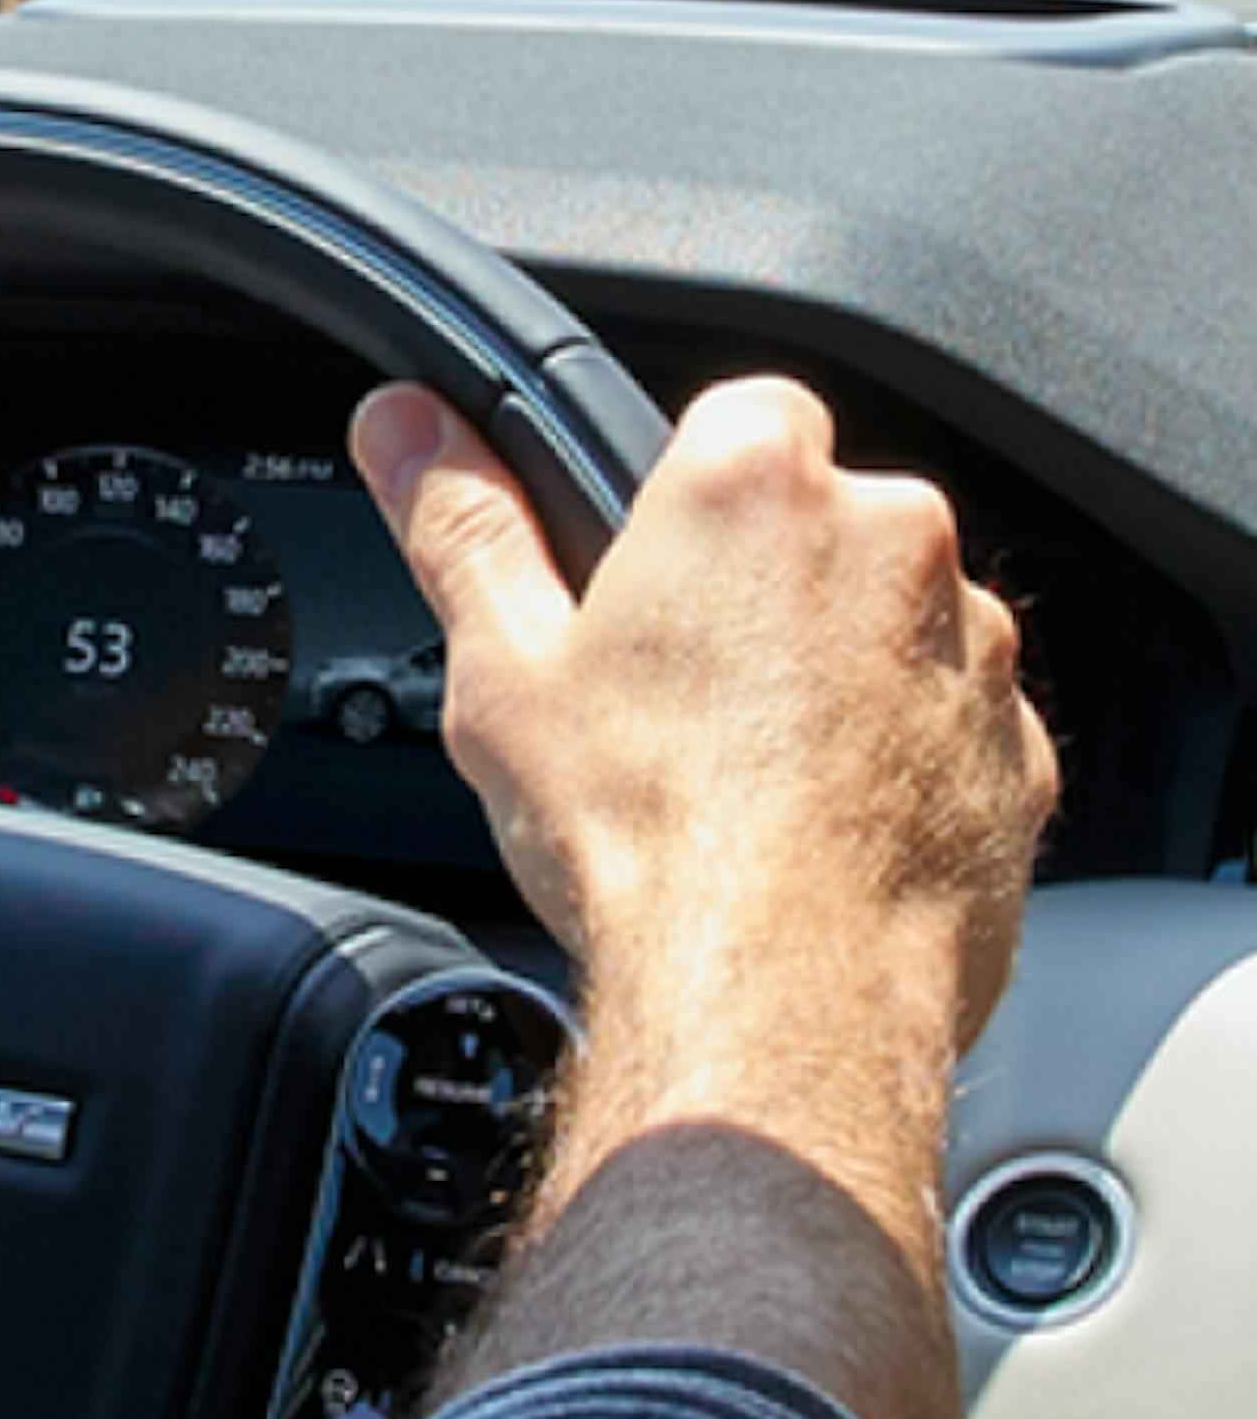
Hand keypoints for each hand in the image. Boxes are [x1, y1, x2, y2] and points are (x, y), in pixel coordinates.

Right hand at [350, 375, 1056, 1057]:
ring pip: (890, 632)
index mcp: (756, 484)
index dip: (683, 503)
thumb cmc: (646, 835)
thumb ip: (462, 527)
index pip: (735, 420)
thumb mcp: (504, 671)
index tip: (647, 582)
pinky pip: (946, 733)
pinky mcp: (1017, 752)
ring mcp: (972, 647)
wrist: (779, 998)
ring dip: (830, 686)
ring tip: (742, 790)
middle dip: (758, 600)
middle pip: (818, 528)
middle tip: (676, 705)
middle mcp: (891, 538)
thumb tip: (401, 428)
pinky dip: (893, 772)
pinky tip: (813, 840)